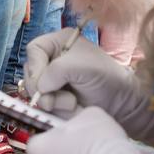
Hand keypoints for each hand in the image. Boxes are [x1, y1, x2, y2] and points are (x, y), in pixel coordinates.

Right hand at [0, 0, 47, 22]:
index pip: (26, 3)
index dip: (26, 12)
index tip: (27, 21)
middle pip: (19, 4)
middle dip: (21, 12)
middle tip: (23, 22)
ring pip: (14, 0)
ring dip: (16, 7)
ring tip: (17, 14)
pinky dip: (11, 0)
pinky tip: (10, 1)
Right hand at [23, 30, 153, 147]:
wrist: (123, 105)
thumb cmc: (107, 79)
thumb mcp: (83, 67)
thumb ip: (57, 70)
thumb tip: (40, 87)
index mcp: (60, 42)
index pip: (34, 50)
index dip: (36, 67)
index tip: (44, 84)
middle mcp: (53, 60)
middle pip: (30, 73)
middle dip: (44, 90)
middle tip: (62, 101)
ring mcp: (53, 81)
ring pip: (34, 92)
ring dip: (51, 102)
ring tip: (73, 104)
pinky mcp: (55, 100)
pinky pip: (42, 106)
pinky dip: (55, 111)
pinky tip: (72, 110)